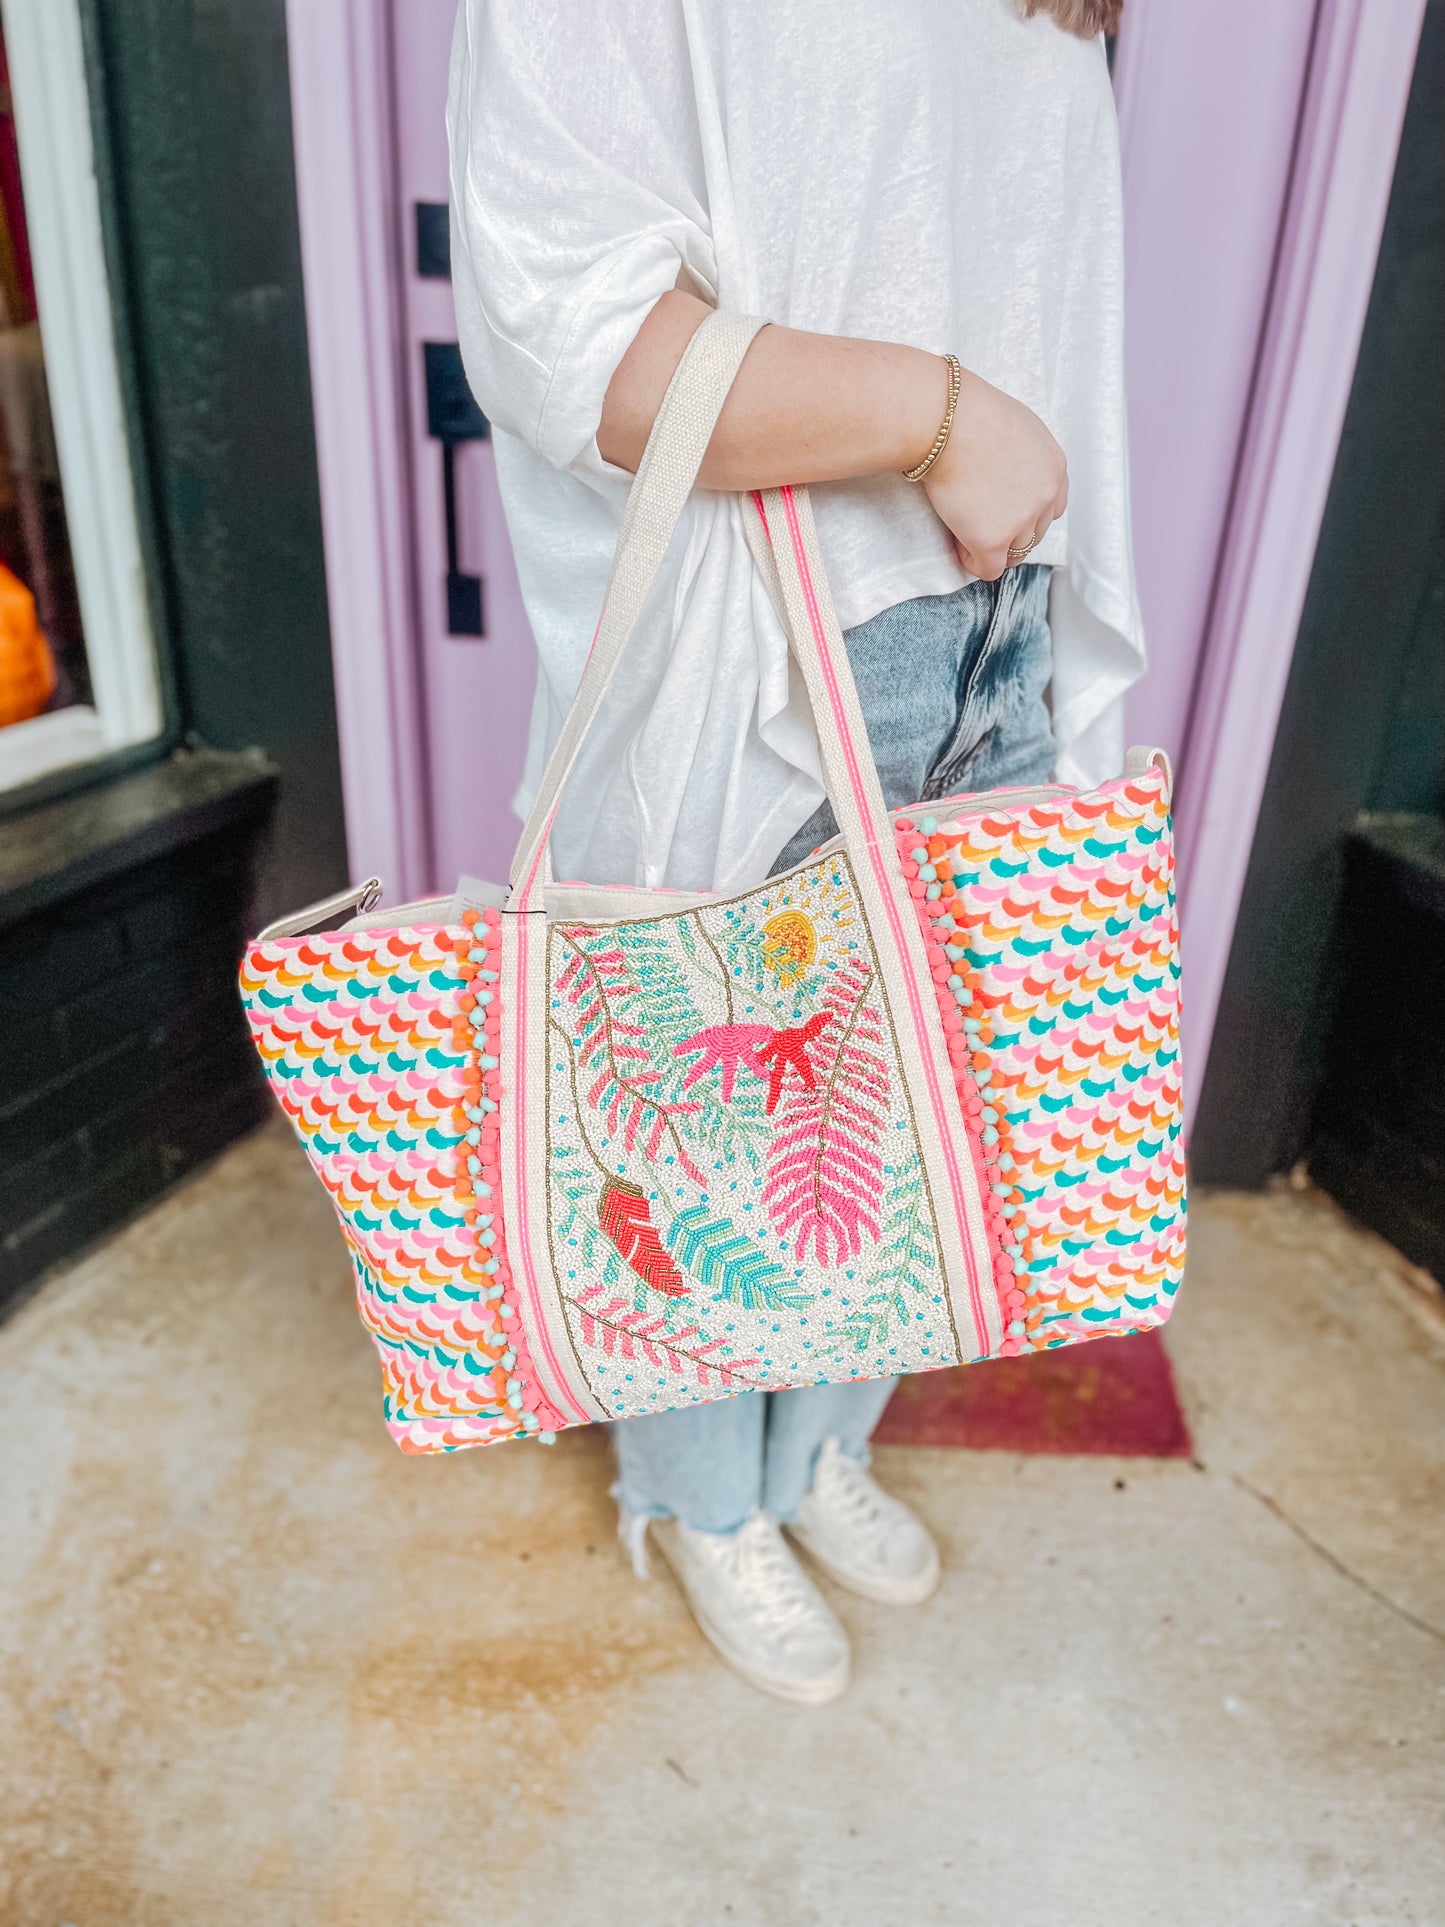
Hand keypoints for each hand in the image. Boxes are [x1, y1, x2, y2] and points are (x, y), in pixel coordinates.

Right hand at [921, 367, 1067, 581]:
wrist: (944, 421)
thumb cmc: (966, 413)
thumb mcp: (1014, 426)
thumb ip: (1022, 455)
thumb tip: (1004, 476)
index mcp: (1054, 467)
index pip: (1052, 508)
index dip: (1024, 512)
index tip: (999, 507)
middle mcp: (1046, 495)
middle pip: (1033, 534)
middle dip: (1008, 531)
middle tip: (976, 518)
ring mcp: (1022, 520)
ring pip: (1013, 554)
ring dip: (990, 546)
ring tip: (963, 529)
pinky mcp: (993, 539)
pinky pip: (987, 568)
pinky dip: (971, 559)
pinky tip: (957, 542)